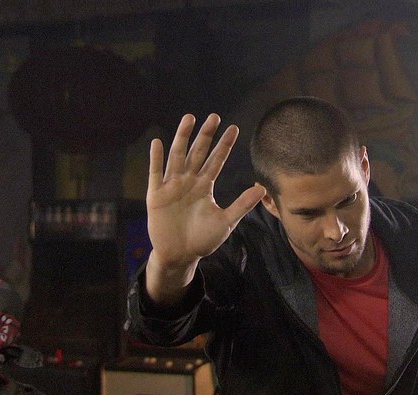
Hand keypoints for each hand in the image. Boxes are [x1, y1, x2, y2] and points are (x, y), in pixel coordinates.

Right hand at [146, 113, 265, 270]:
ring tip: (189, 119)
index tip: (234, 128)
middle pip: (198, 153)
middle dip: (206, 135)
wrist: (179, 255)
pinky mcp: (156, 195)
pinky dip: (156, 159)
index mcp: (205, 186)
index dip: (224, 145)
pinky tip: (158, 143)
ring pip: (177, 156)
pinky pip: (155, 173)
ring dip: (182, 138)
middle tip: (214, 117)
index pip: (216, 160)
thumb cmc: (202, 239)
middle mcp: (189, 181)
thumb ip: (242, 205)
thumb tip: (262, 188)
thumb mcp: (226, 222)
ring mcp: (172, 186)